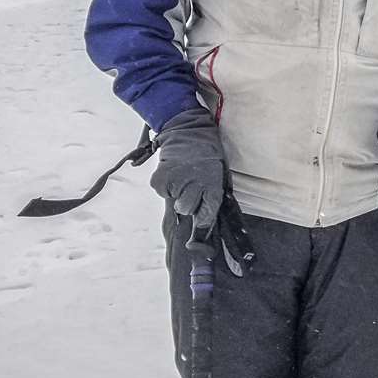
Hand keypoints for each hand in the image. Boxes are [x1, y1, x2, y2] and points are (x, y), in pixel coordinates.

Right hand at [150, 107, 226, 233]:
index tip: (195, 247)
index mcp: (213, 186)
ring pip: (175, 202)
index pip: (206, 218)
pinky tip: (173, 171)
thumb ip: (212, 199)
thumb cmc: (208, 156)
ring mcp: (176, 183)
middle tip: (192, 185)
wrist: (188, 131)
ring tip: (184, 175)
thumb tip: (203, 227)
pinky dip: (167, 185)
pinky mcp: (159, 181)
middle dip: (189, 203)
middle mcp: (195, 186)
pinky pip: (163, 192)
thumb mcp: (218, 176)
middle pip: (187, 211)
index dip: (201, 234)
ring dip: (178, 193)